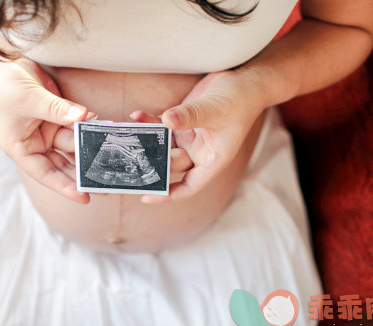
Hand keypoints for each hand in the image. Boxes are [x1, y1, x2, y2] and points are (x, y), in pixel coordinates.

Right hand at [0, 58, 94, 203]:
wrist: (0, 61)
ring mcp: (47, 131)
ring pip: (72, 146)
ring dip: (89, 150)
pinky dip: (88, 128)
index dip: (65, 187)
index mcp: (21, 149)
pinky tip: (102, 128)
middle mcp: (35, 144)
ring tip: (110, 158)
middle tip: (106, 184)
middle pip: (63, 164)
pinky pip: (76, 126)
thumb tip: (84, 117)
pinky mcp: (58, 117)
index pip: (45, 174)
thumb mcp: (30, 100)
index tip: (85, 197)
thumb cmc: (3, 85)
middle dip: (83, 173)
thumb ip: (58, 110)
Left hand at [132, 70, 266, 203]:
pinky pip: (161, 127)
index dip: (168, 195)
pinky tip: (137, 115)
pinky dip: (149, 122)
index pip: (189, 186)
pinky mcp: (181, 123)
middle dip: (151, 162)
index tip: (146, 197)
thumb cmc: (238, 101)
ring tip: (128, 134)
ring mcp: (188, 138)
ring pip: (162, 146)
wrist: (244, 82)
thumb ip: (190, 116)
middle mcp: (198, 152)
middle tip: (128, 159)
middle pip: (170, 164)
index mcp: (212, 160)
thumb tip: (166, 119)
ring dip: (146, 141)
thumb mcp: (214, 110)